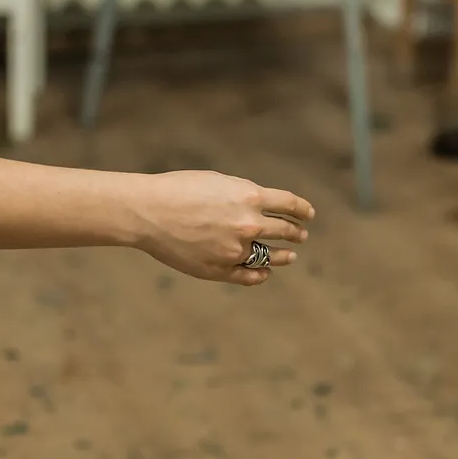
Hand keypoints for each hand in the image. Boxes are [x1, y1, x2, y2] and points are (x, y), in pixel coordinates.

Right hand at [132, 171, 313, 285]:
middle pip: (284, 230)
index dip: (302, 210)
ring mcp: (235, 250)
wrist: (148, 212)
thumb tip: (262, 206)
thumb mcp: (218, 182)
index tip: (309, 214)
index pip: (289, 204)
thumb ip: (244, 195)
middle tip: (301, 234)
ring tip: (290, 256)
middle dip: (296, 232)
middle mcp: (248, 224)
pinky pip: (249, 276)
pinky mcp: (219, 269)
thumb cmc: (179, 190)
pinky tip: (264, 273)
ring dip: (283, 256)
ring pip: (270, 256)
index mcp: (249, 197)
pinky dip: (260, 275)